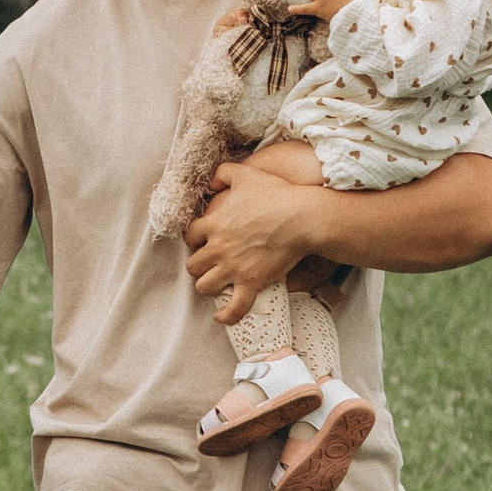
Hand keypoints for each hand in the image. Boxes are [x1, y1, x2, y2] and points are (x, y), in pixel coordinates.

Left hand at [183, 161, 317, 324]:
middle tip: (210, 265)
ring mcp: (234, 268)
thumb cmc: (277, 195)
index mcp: (214, 224)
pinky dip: (226, 316)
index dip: (194, 241)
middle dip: (199, 266)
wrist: (302, 218)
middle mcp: (218, 248)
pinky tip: (221, 317)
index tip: (204, 243)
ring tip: (216, 286)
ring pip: (204, 287)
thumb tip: (211, 182)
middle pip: (193, 265)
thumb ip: (223, 173)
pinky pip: (233, 308)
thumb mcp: (246, 175)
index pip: (189, 237)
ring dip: (208, 287)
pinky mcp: (252, 283)